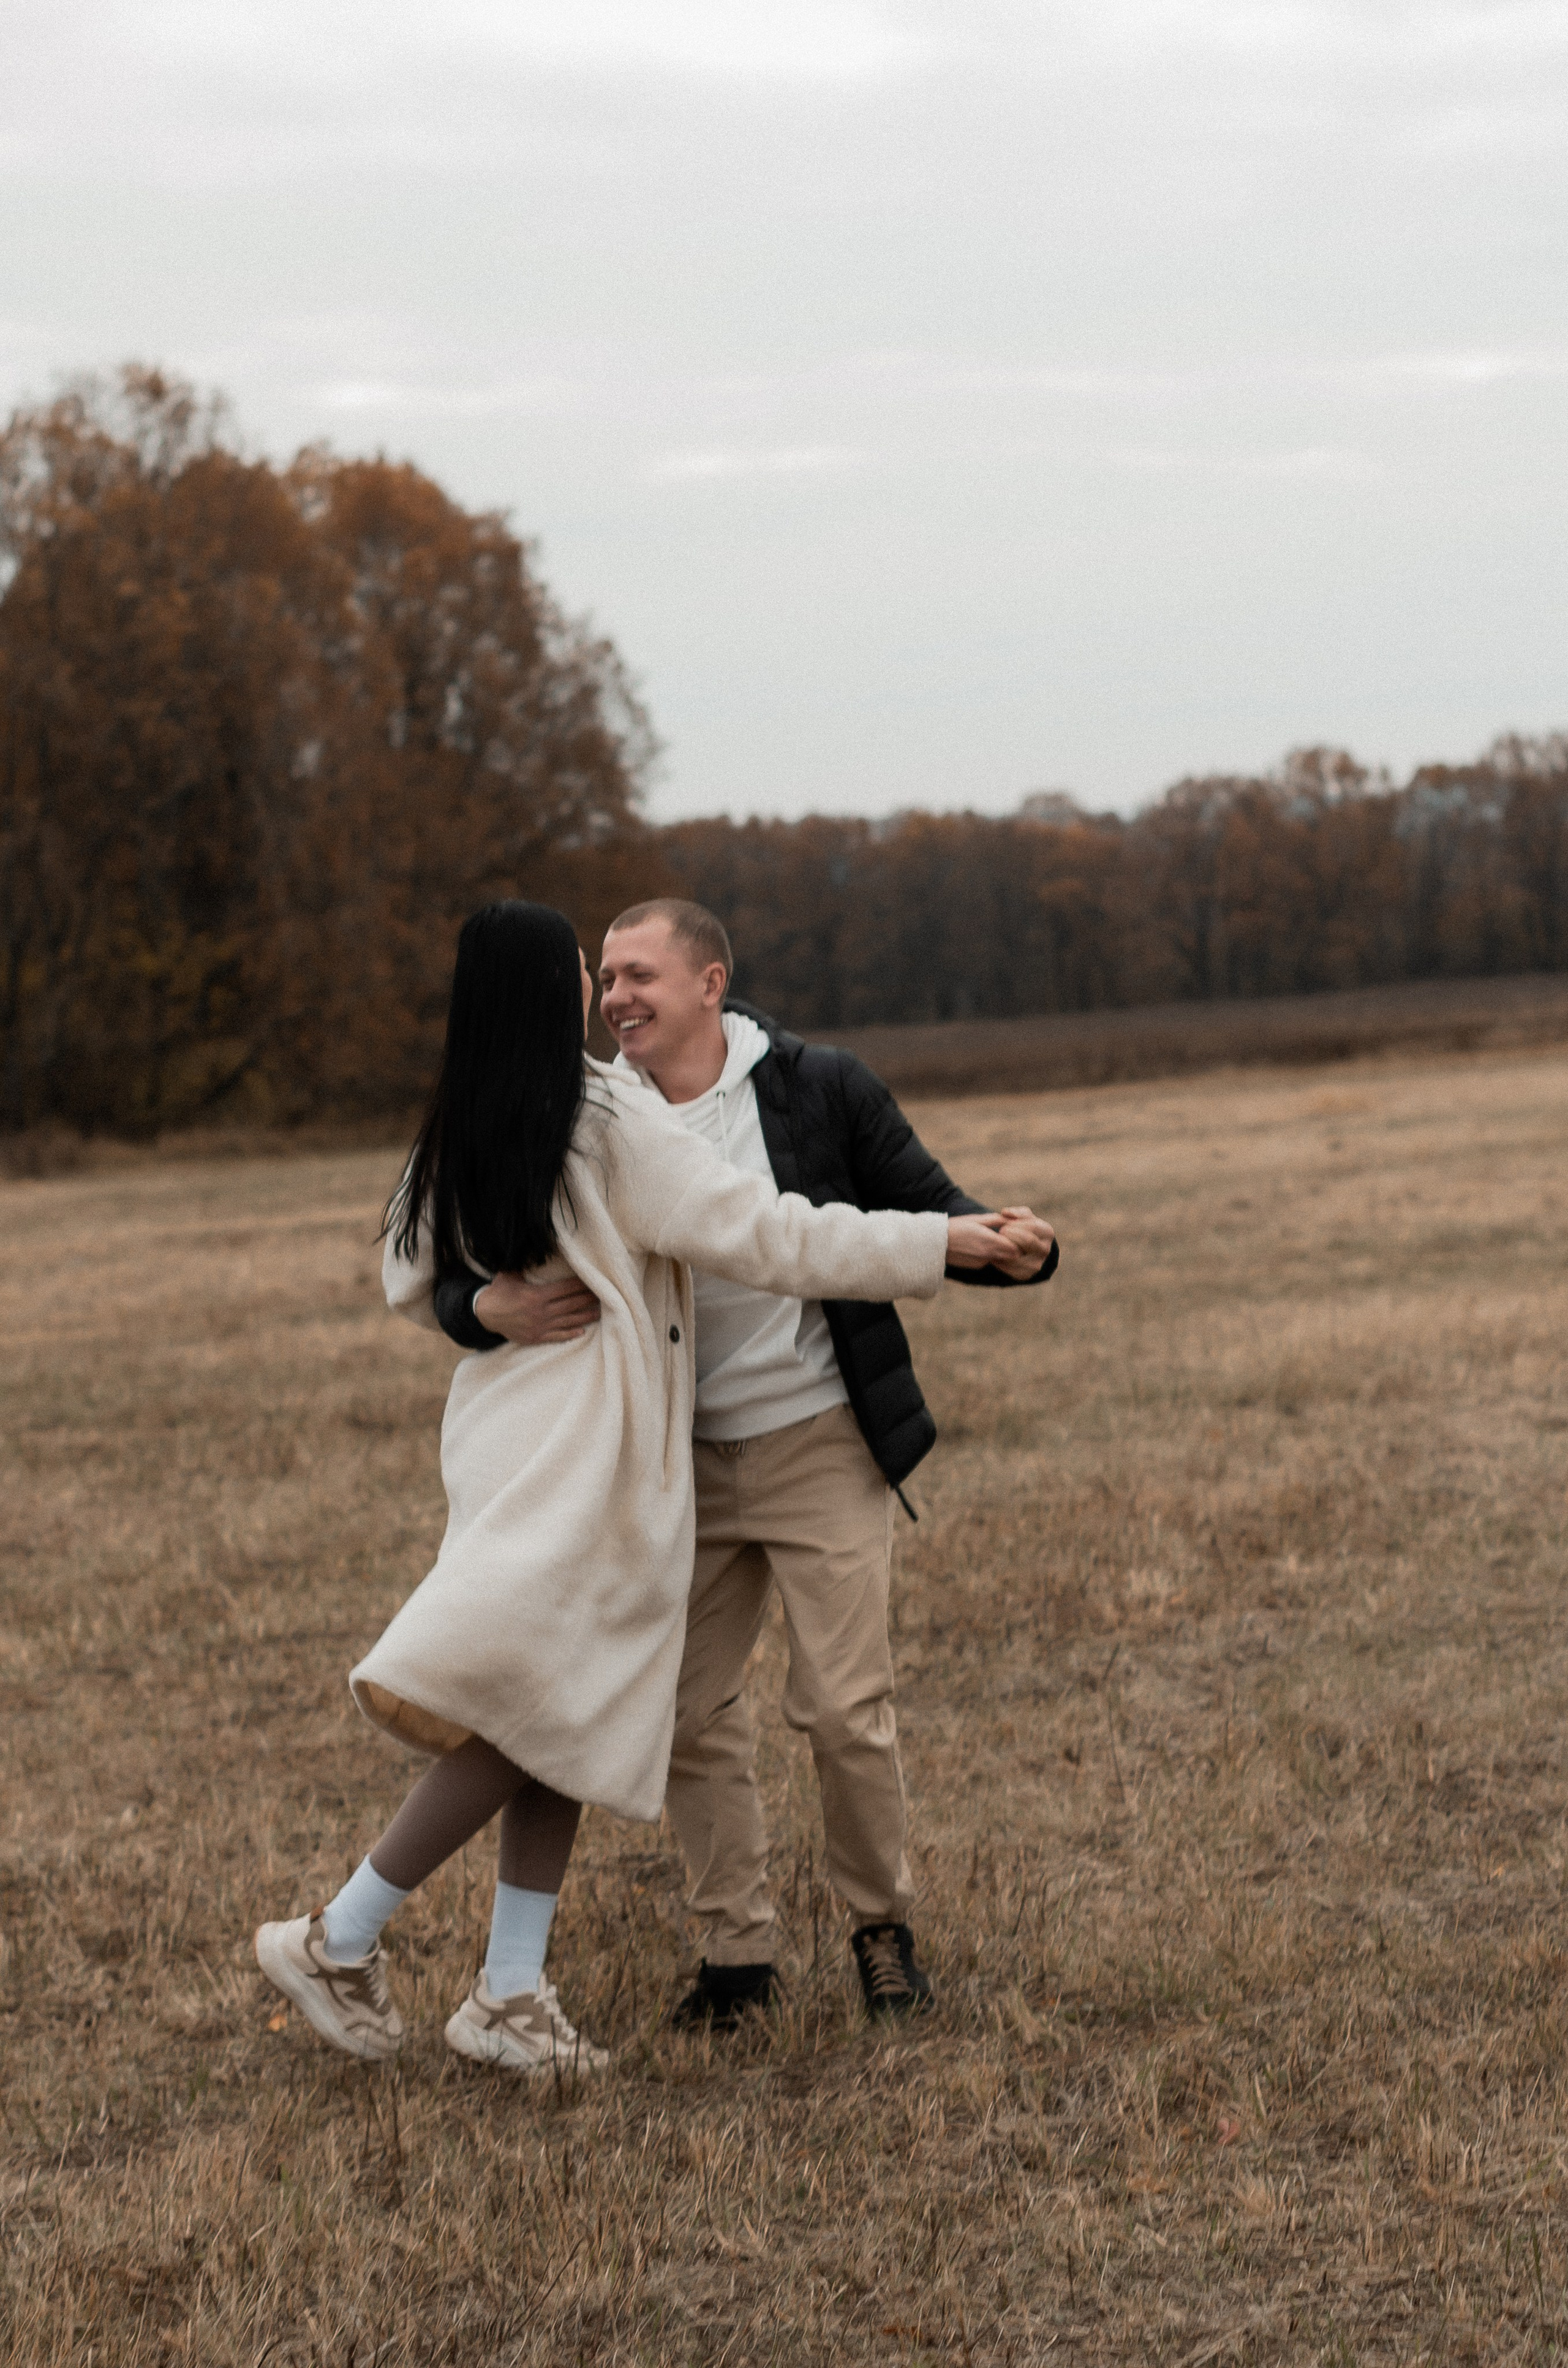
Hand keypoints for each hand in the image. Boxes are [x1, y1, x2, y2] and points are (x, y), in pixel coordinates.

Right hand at [473, 1271, 602, 1344]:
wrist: (484, 1315)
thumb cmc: (499, 1291)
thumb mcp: (510, 1274)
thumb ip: (524, 1263)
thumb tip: (534, 1245)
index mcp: (536, 1295)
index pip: (565, 1289)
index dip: (580, 1285)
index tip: (593, 1281)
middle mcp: (541, 1312)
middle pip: (571, 1305)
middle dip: (587, 1300)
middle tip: (604, 1296)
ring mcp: (539, 1326)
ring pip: (567, 1321)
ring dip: (584, 1317)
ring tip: (599, 1313)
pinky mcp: (536, 1337)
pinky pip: (557, 1336)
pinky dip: (570, 1333)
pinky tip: (581, 1331)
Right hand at [945, 1212, 1012, 1267]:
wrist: (935, 1243)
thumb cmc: (955, 1227)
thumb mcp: (976, 1219)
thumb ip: (995, 1220)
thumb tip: (1009, 1219)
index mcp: (990, 1241)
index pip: (1015, 1247)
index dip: (1016, 1240)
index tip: (1011, 1232)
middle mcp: (988, 1255)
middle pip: (1010, 1255)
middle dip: (1011, 1247)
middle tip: (1005, 1236)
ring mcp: (982, 1262)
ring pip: (1000, 1258)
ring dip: (999, 1251)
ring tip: (989, 1239)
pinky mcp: (975, 1266)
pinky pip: (988, 1260)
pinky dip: (988, 1254)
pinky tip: (977, 1246)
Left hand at [991, 1205, 1055, 1280]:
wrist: (1024, 1249)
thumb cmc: (1023, 1228)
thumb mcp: (1022, 1217)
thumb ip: (1016, 1213)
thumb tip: (1006, 1213)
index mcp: (1047, 1232)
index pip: (1033, 1227)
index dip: (1017, 1225)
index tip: (1004, 1225)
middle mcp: (1045, 1249)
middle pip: (1028, 1241)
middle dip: (1011, 1235)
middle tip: (1000, 1233)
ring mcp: (1037, 1264)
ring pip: (1019, 1256)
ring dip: (1005, 1249)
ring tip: (996, 1243)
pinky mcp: (1027, 1275)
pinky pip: (1012, 1270)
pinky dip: (1001, 1262)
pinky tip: (994, 1255)